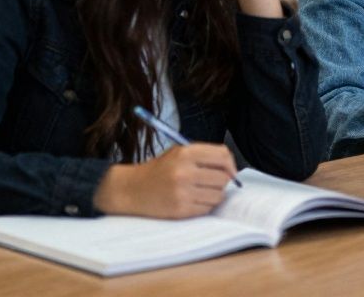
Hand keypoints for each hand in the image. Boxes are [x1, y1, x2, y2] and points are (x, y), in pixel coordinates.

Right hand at [93, 143, 237, 218]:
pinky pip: (207, 208)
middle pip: (223, 178)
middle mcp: (185, 171)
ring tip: (201, 192)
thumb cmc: (159, 170)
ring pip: (218, 195)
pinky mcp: (180, 210)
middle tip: (211, 183)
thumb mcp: (178, 153)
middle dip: (222, 182)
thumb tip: (232, 170)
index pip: (223, 155)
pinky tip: (193, 201)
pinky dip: (205, 206)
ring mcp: (182, 192)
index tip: (230, 171)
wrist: (130, 190)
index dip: (231, 164)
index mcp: (186, 153)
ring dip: (214, 195)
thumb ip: (205, 156)